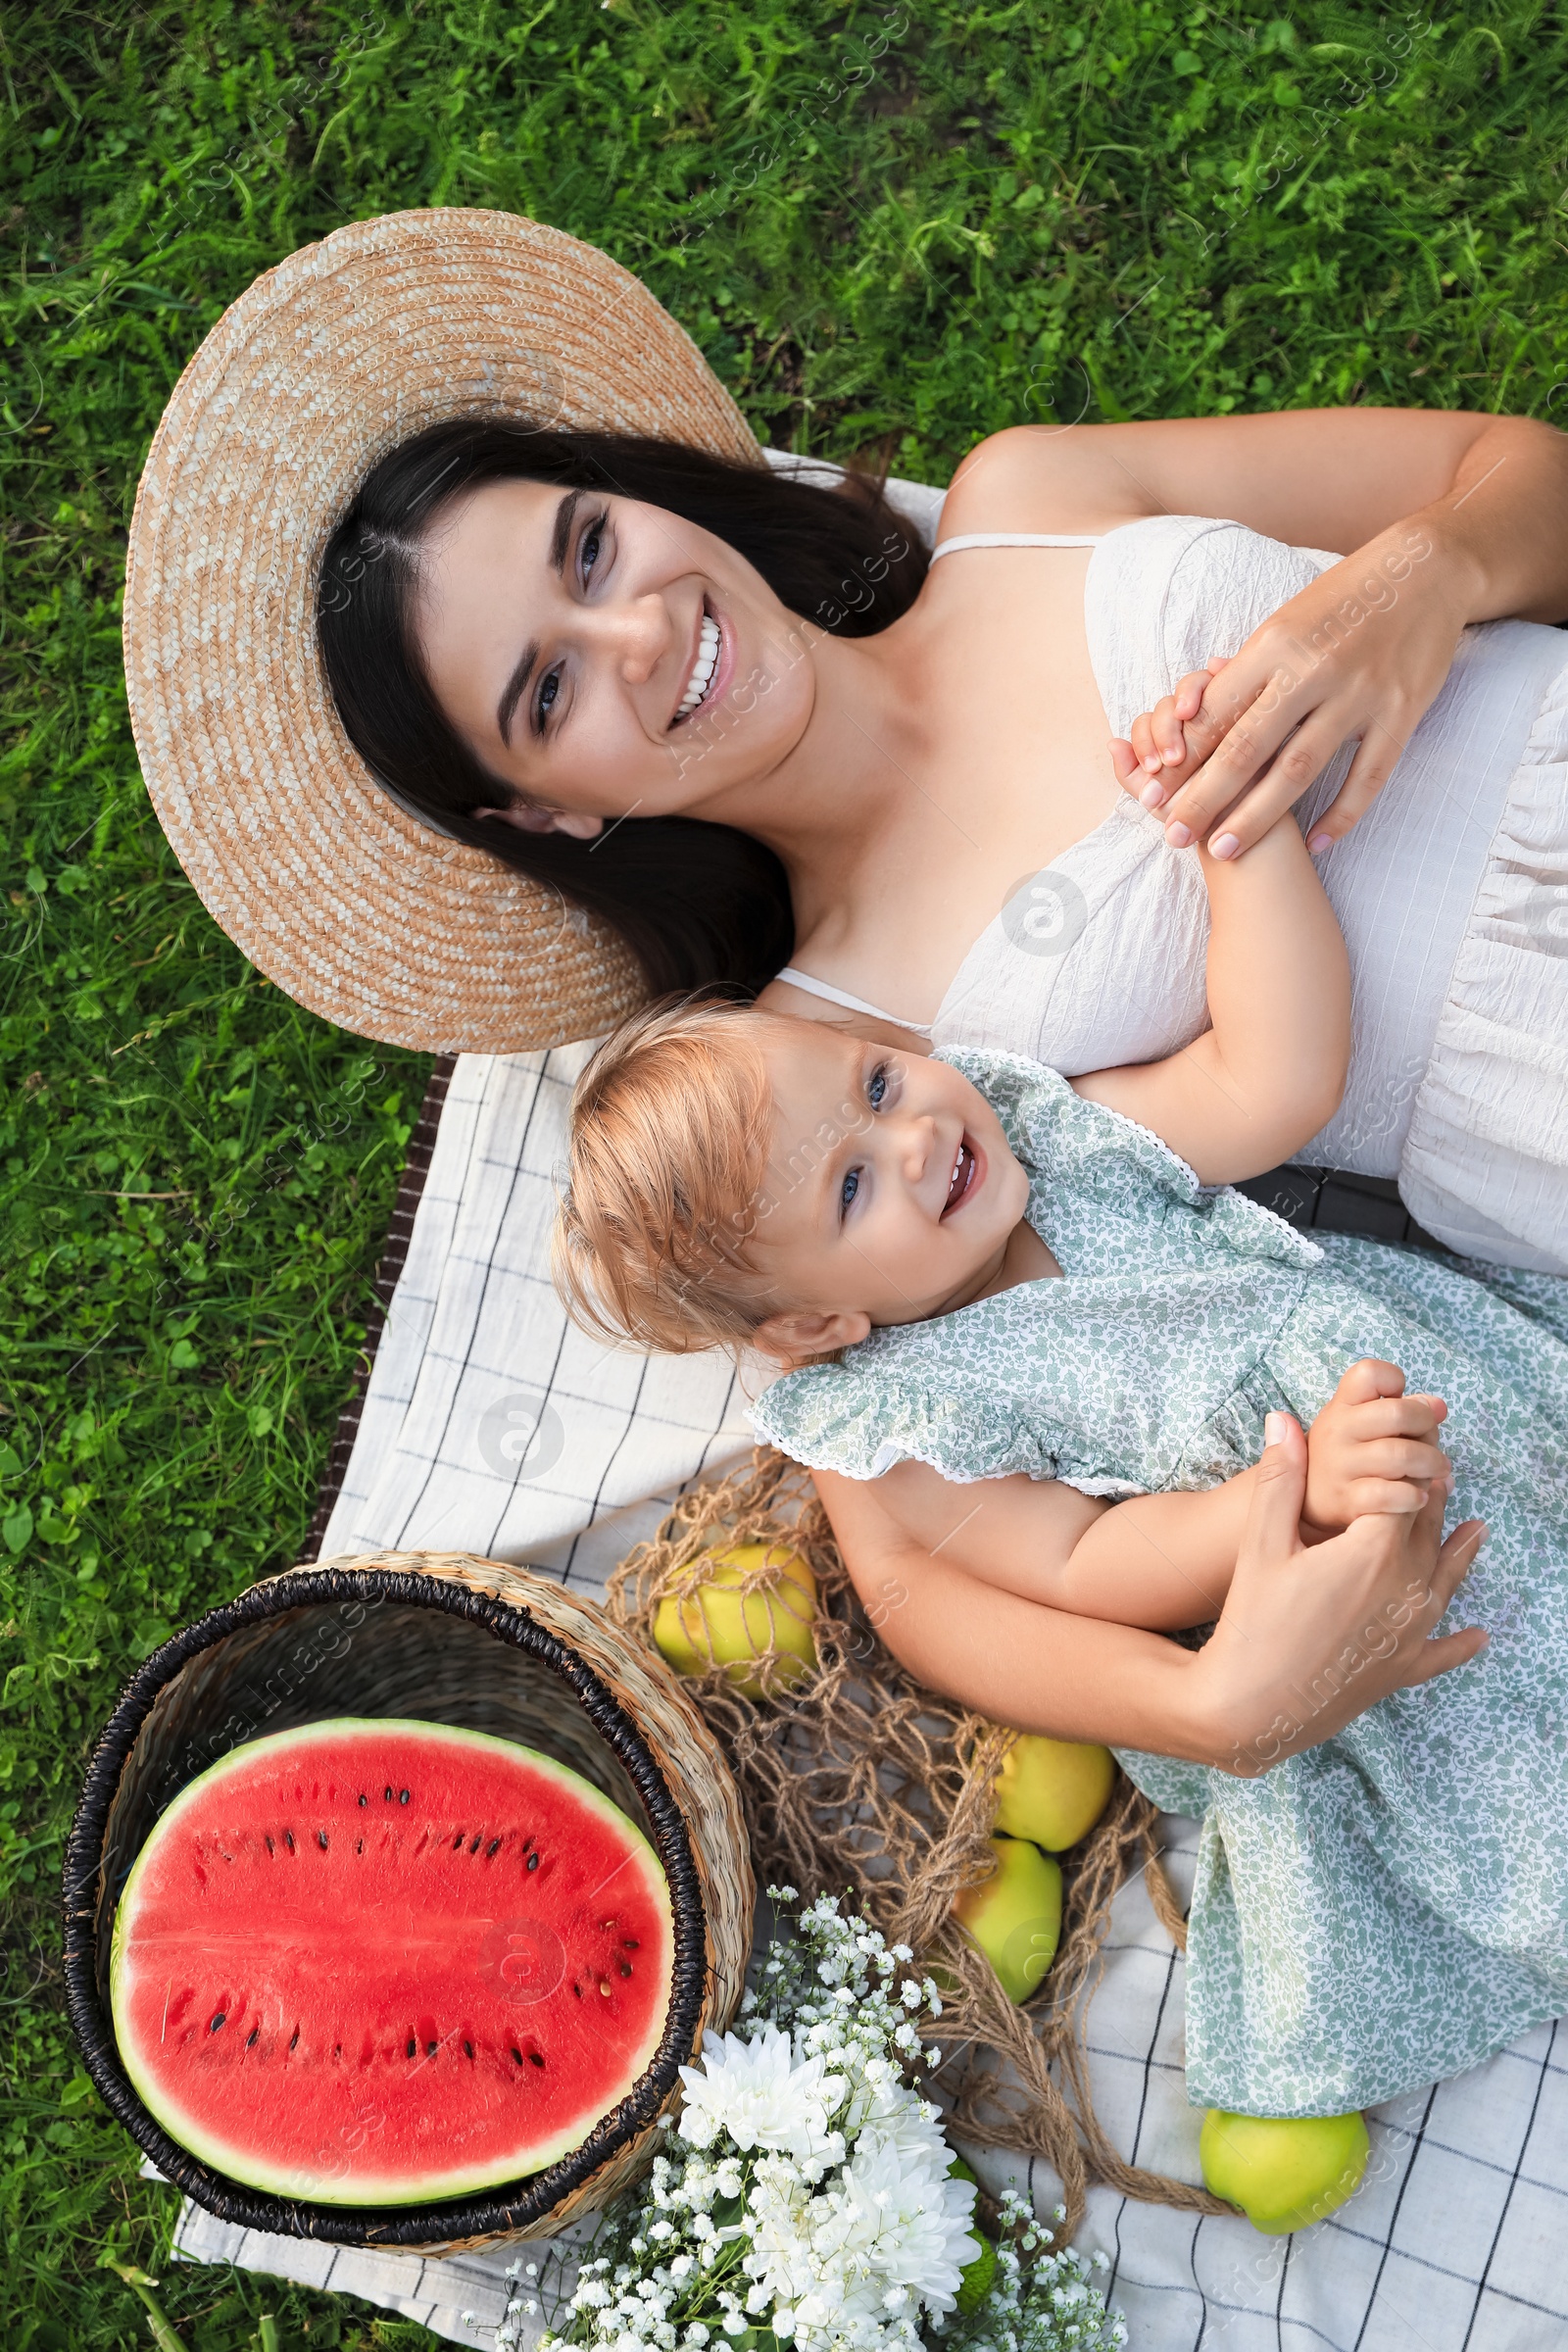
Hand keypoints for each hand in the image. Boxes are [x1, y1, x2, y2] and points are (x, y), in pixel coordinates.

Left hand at [1107, 516, 1472, 857]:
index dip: (1180, 758)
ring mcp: (1359, 694)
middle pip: (1246, 747)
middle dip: (1203, 797)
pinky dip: (1340, 815)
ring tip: (1223, 851)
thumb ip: (1248, 674)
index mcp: (1274, 644)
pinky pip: (1367, 777)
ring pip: (1298, 769)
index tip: (1152, 794)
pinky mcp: (1401, 712)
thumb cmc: (1341, 601)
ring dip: (1256, 816)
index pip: (1214, 713)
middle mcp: (1312, 670)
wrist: (1425, 571)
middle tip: (1171, 836)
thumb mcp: (1284, 624)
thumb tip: (1197, 721)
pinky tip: (1315, 844)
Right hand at [1194, 1411, 1486, 1776]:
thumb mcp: (1261, 1544)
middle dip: (1432, 1497)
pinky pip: (1443, 1651)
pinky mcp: (1401, 1670)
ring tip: (1477, 1529)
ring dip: (1460, 1552)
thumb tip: (1281, 1420)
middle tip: (1439, 1468)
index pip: (1403, 1491)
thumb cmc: (1252, 1622)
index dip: (1405, 1461)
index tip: (1410, 1437)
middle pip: (1427, 1531)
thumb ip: (1279, 1480)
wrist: (1251, 1707)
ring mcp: (1408, 1633)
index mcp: (1372, 1551)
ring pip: (1446, 1580)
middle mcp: (1404, 1589)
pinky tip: (1479, 1635)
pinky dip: (1462, 1642)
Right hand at [1302, 1358, 1451, 1535]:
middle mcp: (1336, 1430)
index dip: (1393, 1381)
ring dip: (1430, 1463)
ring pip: (1400, 1454)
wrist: (1306, 1502)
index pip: (1368, 1373)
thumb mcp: (1361, 1425)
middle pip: (1397, 1413)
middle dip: (1427, 1425)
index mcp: (1341, 1406)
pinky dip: (1412, 1495)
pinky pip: (1388, 1494)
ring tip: (1437, 1471)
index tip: (1399, 1400)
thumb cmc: (1347, 1456)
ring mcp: (1340, 1465)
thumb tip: (1439, 1406)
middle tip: (1433, 1441)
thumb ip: (1401, 1410)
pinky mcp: (1346, 1499)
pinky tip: (1419, 1497)